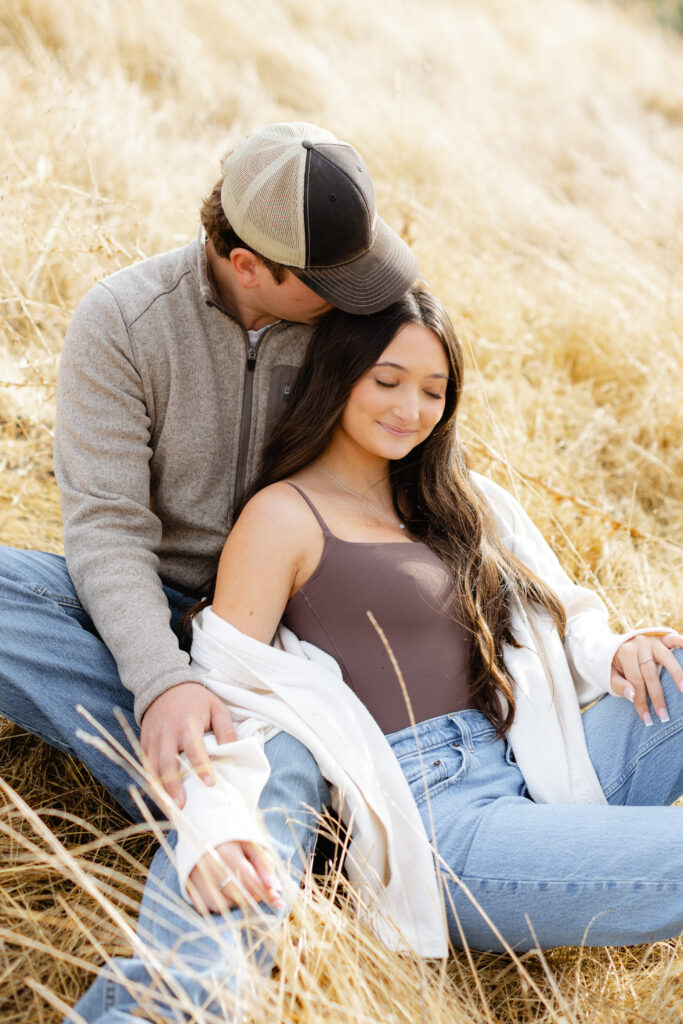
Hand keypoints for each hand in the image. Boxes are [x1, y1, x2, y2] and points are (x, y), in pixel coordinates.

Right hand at [140, 682, 236, 806]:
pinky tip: (159, 794)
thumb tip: (233, 752)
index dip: (201, 766)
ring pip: (153, 766)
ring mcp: (153, 738)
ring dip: (160, 787)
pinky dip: (151, 780)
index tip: (209, 784)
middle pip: (167, 762)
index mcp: (187, 723)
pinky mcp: (144, 742)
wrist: (165, 685)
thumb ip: (226, 730)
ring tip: (169, 806)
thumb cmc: (196, 699)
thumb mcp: (217, 707)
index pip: (194, 748)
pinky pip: (145, 764)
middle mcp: (167, 732)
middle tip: (181, 805)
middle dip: (173, 785)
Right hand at [187, 840, 283, 914]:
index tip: (278, 902)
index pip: (250, 879)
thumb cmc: (232, 836)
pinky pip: (205, 907)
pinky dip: (219, 905)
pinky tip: (225, 893)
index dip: (266, 892)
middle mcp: (208, 866)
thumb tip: (275, 888)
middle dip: (252, 898)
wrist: (203, 826)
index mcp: (226, 852)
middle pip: (236, 895)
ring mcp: (195, 877)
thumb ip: (264, 864)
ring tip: (241, 889)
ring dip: (235, 903)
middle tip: (260, 893)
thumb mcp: (251, 843)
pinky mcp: (187, 885)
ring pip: (220, 904)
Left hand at [610, 633, 682, 724]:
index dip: (641, 700)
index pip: (635, 680)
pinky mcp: (662, 638)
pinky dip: (682, 643)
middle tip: (664, 715)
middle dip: (657, 696)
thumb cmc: (616, 665)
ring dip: (677, 674)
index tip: (647, 718)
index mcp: (626, 653)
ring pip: (666, 658)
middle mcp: (640, 644)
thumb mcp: (610, 675)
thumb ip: (618, 685)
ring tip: (682, 690)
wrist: (616, 645)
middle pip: (650, 673)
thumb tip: (631, 696)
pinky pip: (673, 640)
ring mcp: (653, 640)